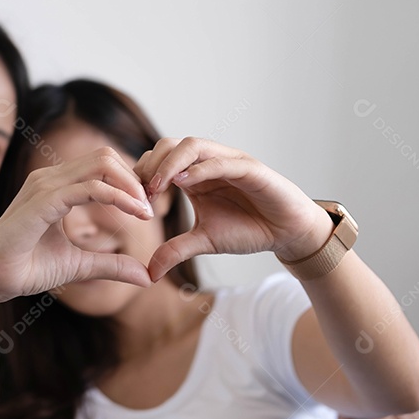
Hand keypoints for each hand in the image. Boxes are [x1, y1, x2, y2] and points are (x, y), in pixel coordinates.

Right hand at [0, 147, 154, 302]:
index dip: (129, 182)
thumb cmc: (23, 268)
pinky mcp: (42, 201)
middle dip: (134, 178)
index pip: (102, 166)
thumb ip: (111, 266)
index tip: (149, 209)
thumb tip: (147, 278)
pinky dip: (117, 197)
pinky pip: (89, 187)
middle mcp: (50, 179)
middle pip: (105, 156)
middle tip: (151, 206)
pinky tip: (134, 214)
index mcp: (57, 187)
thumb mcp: (79, 266)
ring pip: (101, 163)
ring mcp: (45, 186)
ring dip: (130, 184)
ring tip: (146, 210)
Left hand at [134, 137, 331, 281]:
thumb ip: (176, 250)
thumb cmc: (248, 228)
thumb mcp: (205, 241)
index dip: (142, 176)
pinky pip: (222, 161)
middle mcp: (208, 162)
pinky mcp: (250, 168)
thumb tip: (149, 273)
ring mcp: (229, 161)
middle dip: (151, 165)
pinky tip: (186, 183)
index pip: (159, 160)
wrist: (287, 232)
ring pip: (193, 146)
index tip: (132, 201)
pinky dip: (201, 168)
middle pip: (170, 145)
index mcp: (194, 174)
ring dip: (171, 163)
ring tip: (157, 186)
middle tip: (140, 193)